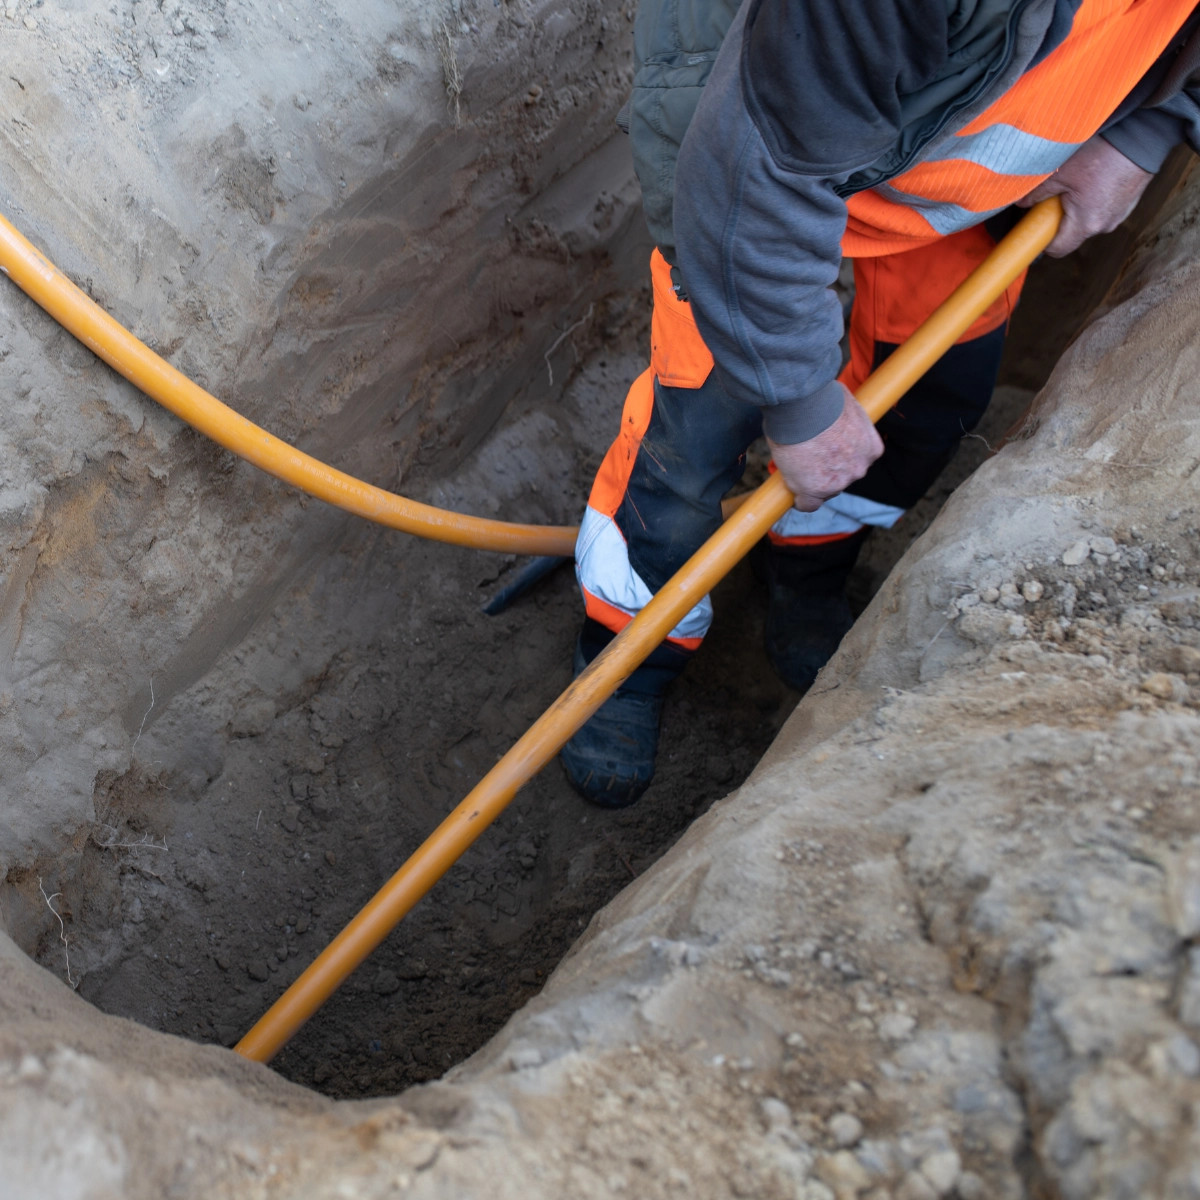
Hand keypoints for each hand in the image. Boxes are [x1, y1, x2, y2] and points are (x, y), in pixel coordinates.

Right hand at [768, 390, 882, 511]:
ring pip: (824, 490)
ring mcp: (838, 482)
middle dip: (828, 470)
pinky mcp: (814, 491)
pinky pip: (807, 504)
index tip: (828, 454)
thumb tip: (838, 413)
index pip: (857, 462)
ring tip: (796, 461)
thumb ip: (847, 420)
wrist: (802, 405)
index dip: (840, 458)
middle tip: (809, 455)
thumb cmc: (821, 398)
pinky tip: (793, 491)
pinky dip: (800, 499)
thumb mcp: (846, 406)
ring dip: (812, 481)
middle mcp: (858, 468)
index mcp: (871, 449)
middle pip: (842, 478)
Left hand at [1017, 136, 1152, 257]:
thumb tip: (1022, 202)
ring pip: (1086, 220)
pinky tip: (1092, 177)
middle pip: (1071, 234)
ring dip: (1075, 207)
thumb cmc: (1103, 152)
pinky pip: (1102, 207)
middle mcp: (1104, 225)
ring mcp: (1119, 214)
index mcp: (1086, 224)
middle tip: (1053, 196)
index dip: (1041, 241)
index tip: (1033, 227)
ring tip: (1076, 181)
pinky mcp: (1127, 201)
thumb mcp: (1061, 171)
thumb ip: (1037, 192)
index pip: (1057, 250)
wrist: (1144, 134)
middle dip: (1057, 219)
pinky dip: (1092, 198)